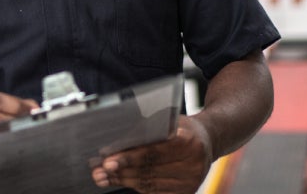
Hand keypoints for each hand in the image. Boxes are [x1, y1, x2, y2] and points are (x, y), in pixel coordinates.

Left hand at [91, 116, 213, 193]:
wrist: (207, 139)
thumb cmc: (181, 126)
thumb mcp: (167, 120)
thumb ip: (146, 129)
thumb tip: (116, 141)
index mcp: (188, 140)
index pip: (153, 151)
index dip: (128, 157)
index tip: (107, 160)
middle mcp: (193, 163)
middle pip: (149, 170)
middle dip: (121, 171)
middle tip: (99, 170)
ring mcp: (191, 180)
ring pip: (150, 184)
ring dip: (123, 180)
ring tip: (103, 177)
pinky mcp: (187, 192)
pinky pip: (156, 191)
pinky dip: (136, 186)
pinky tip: (120, 180)